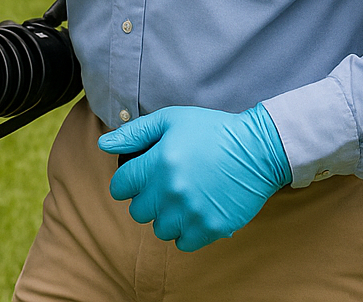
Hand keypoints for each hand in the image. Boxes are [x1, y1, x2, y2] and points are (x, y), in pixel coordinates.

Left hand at [99, 104, 291, 251]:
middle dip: (146, 199)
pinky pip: (183, 243)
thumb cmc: (212, 131)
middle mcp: (172, 191)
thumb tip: (104, 145)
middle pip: (137, 211)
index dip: (128, 181)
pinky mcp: (211, 228)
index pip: (121, 186)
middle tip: (164, 186)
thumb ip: (135, 133)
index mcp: (159, 163)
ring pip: (159, 229)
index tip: (141, 177)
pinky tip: (195, 212)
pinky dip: (185, 231)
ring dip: (166, 217)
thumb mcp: (171, 120)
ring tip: (182, 199)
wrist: (258, 149)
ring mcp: (192, 212)